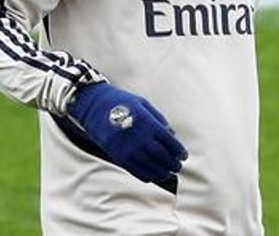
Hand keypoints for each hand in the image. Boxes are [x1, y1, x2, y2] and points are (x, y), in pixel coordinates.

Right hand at [67, 82, 187, 182]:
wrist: (95, 107)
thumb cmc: (122, 103)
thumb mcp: (144, 104)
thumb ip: (159, 119)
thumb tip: (171, 135)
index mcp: (148, 123)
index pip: (169, 142)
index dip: (179, 151)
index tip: (183, 155)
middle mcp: (139, 139)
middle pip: (161, 156)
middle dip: (172, 164)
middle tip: (178, 166)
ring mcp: (128, 150)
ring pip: (150, 167)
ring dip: (162, 172)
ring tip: (168, 172)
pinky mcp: (118, 157)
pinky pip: (135, 171)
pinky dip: (147, 175)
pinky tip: (153, 175)